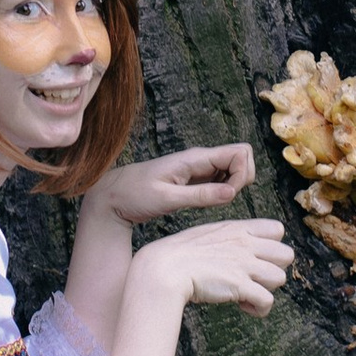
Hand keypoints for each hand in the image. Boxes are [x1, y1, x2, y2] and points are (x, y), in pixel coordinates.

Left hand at [86, 142, 257, 227]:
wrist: (113, 196)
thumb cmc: (135, 195)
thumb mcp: (167, 199)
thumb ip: (201, 196)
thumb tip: (232, 193)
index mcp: (195, 158)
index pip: (240, 152)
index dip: (242, 174)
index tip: (227, 196)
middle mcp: (200, 159)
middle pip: (242, 158)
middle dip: (242, 180)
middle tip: (222, 200)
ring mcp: (199, 168)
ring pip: (234, 169)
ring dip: (233, 187)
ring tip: (211, 203)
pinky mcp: (196, 179)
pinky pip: (222, 180)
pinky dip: (223, 192)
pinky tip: (206, 203)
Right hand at [132, 218, 295, 316]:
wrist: (163, 269)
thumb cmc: (178, 254)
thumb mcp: (206, 235)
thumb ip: (226, 239)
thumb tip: (235, 255)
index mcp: (237, 229)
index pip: (277, 229)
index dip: (270, 247)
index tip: (254, 259)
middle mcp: (246, 244)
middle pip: (286, 255)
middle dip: (273, 270)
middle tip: (253, 279)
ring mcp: (244, 265)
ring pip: (280, 278)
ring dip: (265, 290)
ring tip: (246, 294)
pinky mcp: (241, 286)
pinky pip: (268, 301)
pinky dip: (258, 308)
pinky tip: (243, 307)